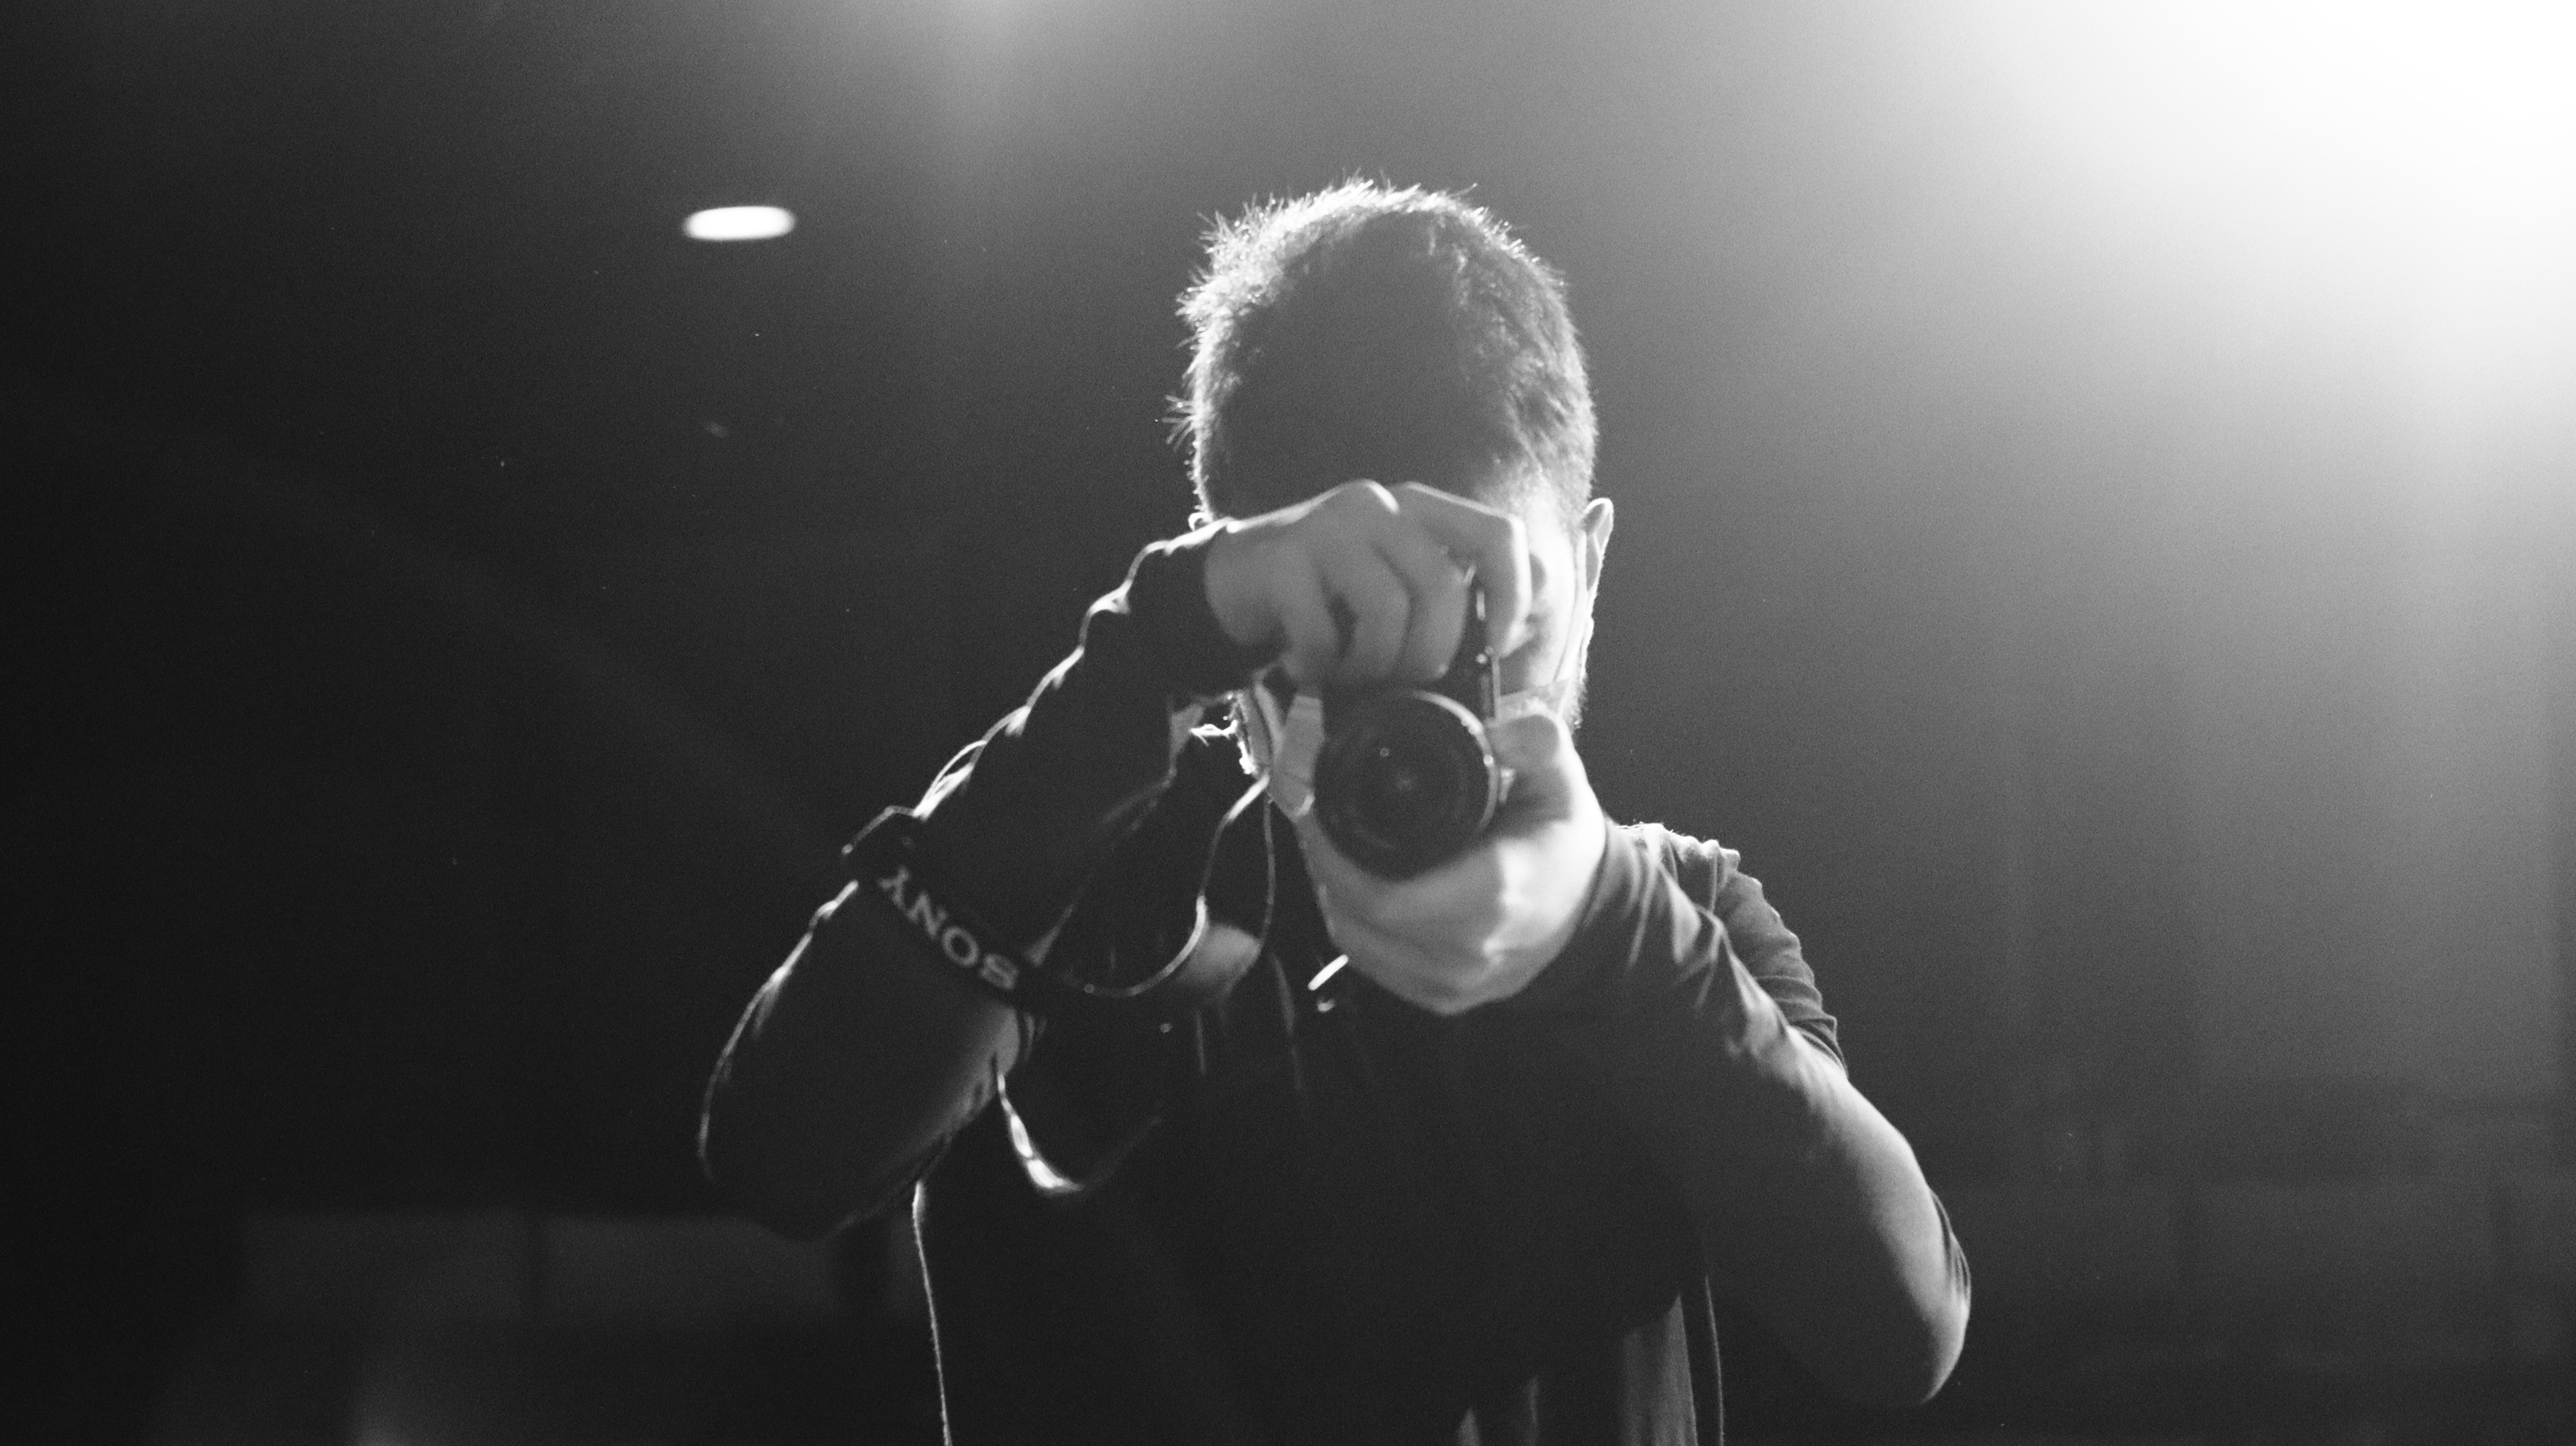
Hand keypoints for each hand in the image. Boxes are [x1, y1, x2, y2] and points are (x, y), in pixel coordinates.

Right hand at [1202, 480, 1532, 690]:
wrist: (1231, 585)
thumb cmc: (1330, 600)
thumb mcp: (1398, 591)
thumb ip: (1457, 605)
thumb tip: (1521, 641)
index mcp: (1421, 511)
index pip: (1499, 535)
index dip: (1513, 597)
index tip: (1494, 647)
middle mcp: (1379, 505)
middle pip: (1443, 585)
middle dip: (1432, 653)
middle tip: (1406, 679)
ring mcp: (1328, 526)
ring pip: (1388, 607)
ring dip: (1375, 663)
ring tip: (1352, 674)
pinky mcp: (1284, 558)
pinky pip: (1323, 630)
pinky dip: (1321, 665)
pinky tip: (1306, 666)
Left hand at [1294, 708, 1608, 1014]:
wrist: (1591, 919)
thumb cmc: (1565, 847)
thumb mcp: (1565, 786)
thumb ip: (1540, 746)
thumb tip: (1495, 732)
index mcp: (1492, 896)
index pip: (1383, 895)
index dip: (1333, 855)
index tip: (1314, 808)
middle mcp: (1467, 951)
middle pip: (1359, 917)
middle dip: (1325, 864)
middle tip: (1315, 817)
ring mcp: (1452, 983)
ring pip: (1357, 942)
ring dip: (1332, 894)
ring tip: (1327, 847)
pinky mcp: (1440, 998)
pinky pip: (1373, 962)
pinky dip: (1352, 924)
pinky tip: (1349, 887)